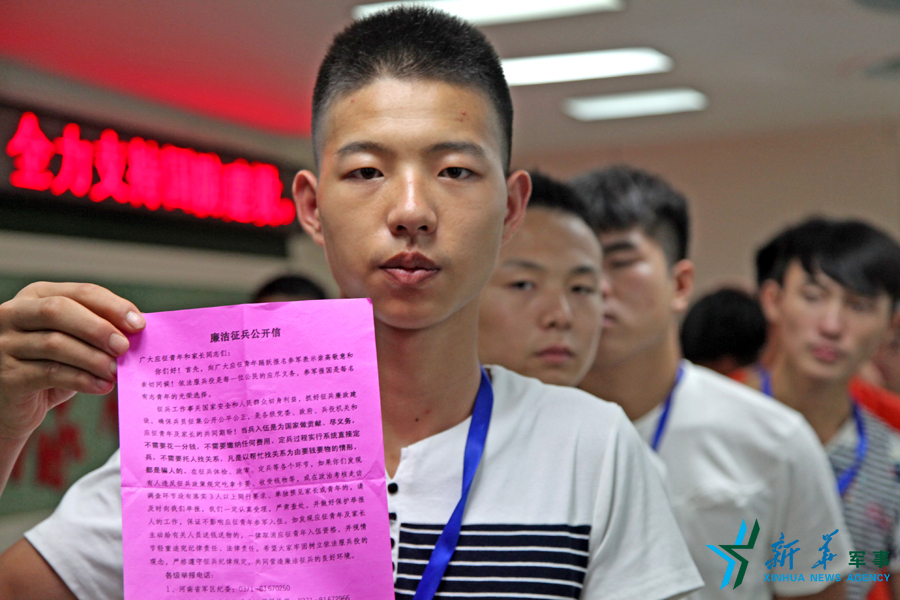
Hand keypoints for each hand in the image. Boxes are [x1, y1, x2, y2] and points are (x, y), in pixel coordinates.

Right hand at [0, 282, 144, 441]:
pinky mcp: (5, 375)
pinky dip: (82, 379)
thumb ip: (96, 331)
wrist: (13, 404)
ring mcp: (3, 344)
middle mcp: (12, 314)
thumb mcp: (72, 342)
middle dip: (98, 328)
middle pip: (58, 310)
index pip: (79, 292)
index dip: (112, 306)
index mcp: (35, 296)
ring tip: (116, 371)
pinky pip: (50, 373)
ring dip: (93, 358)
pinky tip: (102, 386)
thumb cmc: (48, 366)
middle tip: (125, 347)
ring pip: (54, 343)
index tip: (139, 324)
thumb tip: (136, 330)